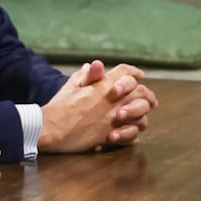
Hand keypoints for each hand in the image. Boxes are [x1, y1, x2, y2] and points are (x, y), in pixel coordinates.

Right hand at [38, 61, 157, 152]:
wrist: (49, 129)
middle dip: (147, 94)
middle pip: (140, 92)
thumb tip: (94, 65)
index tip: (140, 75)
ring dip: (143, 115)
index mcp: (102, 86)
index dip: (134, 71)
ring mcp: (112, 119)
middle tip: (152, 100)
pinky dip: (133, 133)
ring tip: (143, 117)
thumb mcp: (71, 86)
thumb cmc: (58, 107)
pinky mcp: (109, 135)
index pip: (125, 72)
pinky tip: (132, 132)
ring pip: (140, 114)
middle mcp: (111, 101)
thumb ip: (86, 76)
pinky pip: (131, 134)